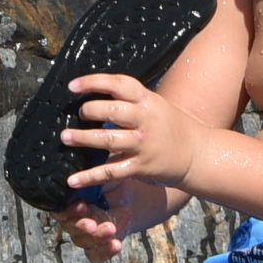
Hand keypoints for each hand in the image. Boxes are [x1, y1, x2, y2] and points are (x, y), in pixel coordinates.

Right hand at [57, 179, 183, 260]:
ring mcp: (86, 234)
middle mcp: (74, 219)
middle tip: (92, 223)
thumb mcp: (102, 171)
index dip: (68, 211)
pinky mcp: (99, 245)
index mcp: (70, 201)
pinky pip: (96, 255)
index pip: (61, 210)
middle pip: (70, 227)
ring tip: (111, 230)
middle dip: (81, 226)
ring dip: (96, 238)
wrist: (131, 196)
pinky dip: (104, 253)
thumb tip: (83, 148)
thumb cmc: (111, 178)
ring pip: (83, 241)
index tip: (81, 205)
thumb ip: (91, 169)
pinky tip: (116, 246)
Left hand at [62, 65, 211, 203]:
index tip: (73, 86)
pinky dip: (89, 177)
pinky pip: (111, 172)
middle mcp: (145, 120)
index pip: (118, 84)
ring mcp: (142, 144)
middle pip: (111, 111)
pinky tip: (73, 180)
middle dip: (88, 111)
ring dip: (83, 138)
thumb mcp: (155, 105)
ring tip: (65, 137)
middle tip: (77, 113)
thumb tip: (96, 97)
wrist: (197, 153)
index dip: (93, 82)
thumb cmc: (171, 127)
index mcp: (147, 100)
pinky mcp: (140, 167)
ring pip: (107, 140)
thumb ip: (129, 101)